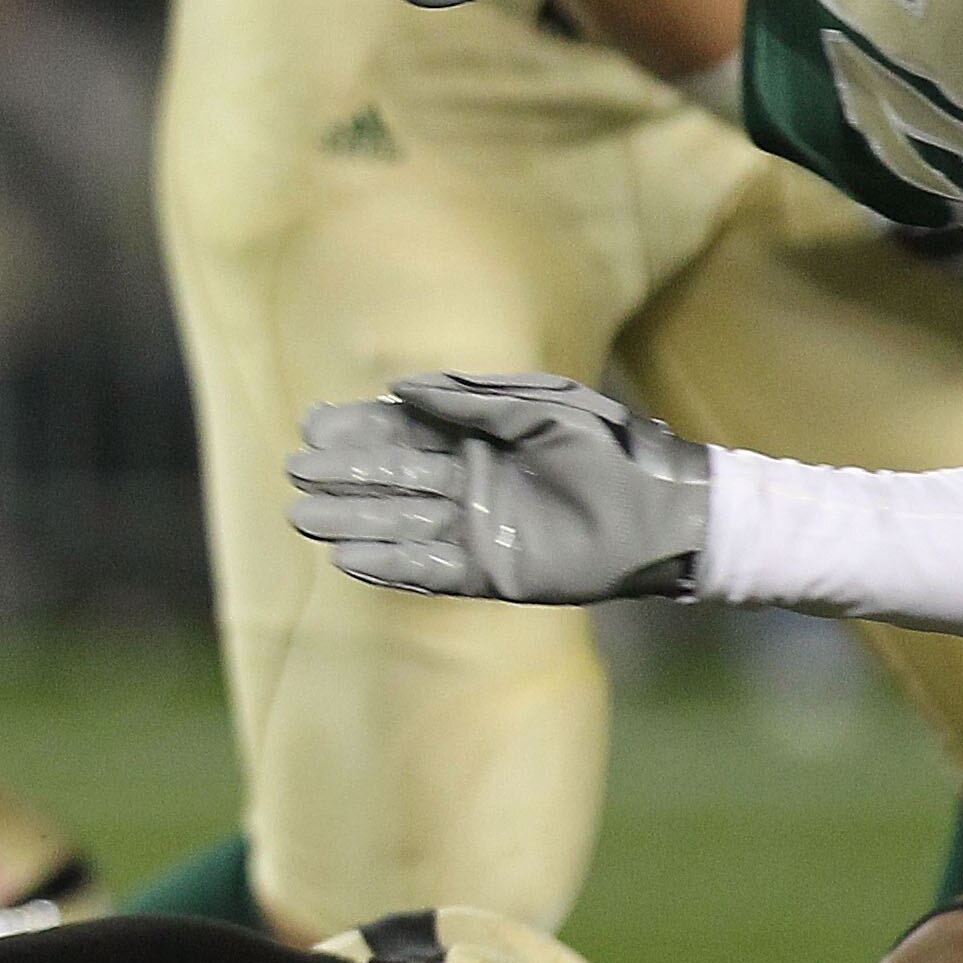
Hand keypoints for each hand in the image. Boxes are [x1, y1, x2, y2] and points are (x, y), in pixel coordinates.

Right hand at [285, 371, 711, 602]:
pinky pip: (430, 571)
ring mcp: (479, 530)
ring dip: (352, 523)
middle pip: (391, 480)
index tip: (312, 424)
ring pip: (401, 525)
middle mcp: (470, 485)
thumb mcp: (543, 405)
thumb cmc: (614, 448)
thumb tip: (400, 388)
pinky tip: (348, 560)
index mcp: (479, 440)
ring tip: (302, 518)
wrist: (668, 511)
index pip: (403, 432)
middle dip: (342, 476)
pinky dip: (391, 566)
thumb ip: (472, 398)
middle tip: (295, 472)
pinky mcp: (494, 573)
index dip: (356, 428)